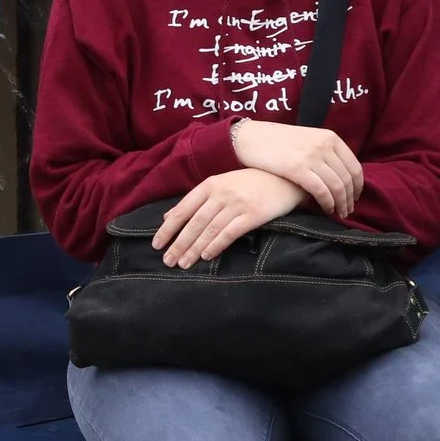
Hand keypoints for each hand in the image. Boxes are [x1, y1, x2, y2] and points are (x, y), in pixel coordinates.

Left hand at [152, 168, 306, 267]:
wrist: (282, 177)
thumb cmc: (248, 183)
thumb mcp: (219, 185)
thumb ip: (194, 200)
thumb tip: (168, 216)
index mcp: (209, 185)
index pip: (182, 210)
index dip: (168, 229)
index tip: (157, 245)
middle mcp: (220, 194)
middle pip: (193, 223)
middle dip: (178, 244)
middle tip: (168, 261)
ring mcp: (236, 204)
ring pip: (209, 230)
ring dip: (194, 249)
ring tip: (183, 263)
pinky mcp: (252, 215)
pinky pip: (229, 233)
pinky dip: (216, 246)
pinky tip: (206, 256)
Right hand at [229, 119, 363, 217]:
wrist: (250, 137)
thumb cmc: (276, 141)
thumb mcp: (307, 139)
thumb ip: (323, 152)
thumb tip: (337, 174)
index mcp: (330, 137)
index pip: (354, 167)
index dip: (357, 186)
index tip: (354, 198)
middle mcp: (325, 145)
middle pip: (348, 179)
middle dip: (350, 199)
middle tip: (347, 211)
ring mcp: (312, 156)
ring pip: (337, 187)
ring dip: (340, 204)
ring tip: (338, 213)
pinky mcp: (298, 169)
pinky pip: (322, 191)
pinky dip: (327, 203)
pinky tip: (326, 209)